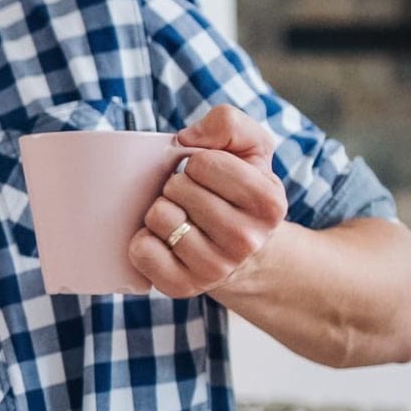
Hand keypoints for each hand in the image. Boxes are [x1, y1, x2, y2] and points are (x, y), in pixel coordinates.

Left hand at [129, 104, 289, 297]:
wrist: (245, 254)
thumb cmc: (239, 192)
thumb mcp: (250, 149)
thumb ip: (228, 123)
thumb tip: (185, 139)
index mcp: (268, 202)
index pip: (202, 163)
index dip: (196, 163)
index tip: (208, 177)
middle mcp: (247, 239)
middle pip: (177, 188)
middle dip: (177, 187)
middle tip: (193, 201)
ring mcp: (215, 268)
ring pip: (159, 218)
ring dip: (160, 211)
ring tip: (182, 220)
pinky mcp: (183, 287)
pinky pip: (142, 250)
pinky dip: (144, 240)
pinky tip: (165, 242)